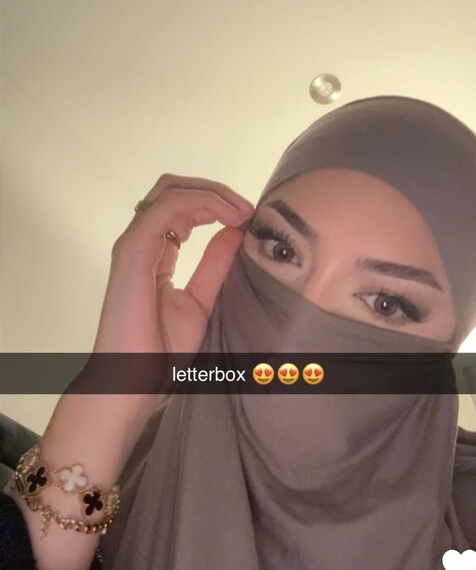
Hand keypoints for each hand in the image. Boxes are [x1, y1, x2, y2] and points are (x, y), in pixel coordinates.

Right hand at [93, 175, 253, 365]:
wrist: (134, 379)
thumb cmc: (160, 352)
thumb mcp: (201, 302)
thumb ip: (215, 266)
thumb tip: (236, 233)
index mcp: (154, 253)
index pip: (181, 207)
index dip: (216, 203)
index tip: (248, 218)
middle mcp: (141, 242)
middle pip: (173, 189)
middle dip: (214, 190)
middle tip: (247, 210)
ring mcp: (134, 244)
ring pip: (170, 191)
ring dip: (211, 193)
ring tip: (241, 212)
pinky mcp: (133, 250)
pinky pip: (167, 207)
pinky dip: (201, 203)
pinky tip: (227, 218)